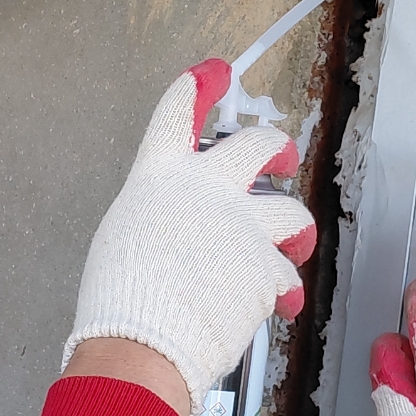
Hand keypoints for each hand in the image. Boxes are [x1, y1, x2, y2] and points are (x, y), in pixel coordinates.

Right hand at [63, 61, 316, 407]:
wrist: (143, 343)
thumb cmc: (119, 299)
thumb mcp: (124, 236)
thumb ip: (160, 216)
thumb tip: (181, 228)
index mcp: (160, 177)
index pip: (179, 112)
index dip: (199, 87)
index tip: (215, 73)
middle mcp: (207, 190)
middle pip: (258, 145)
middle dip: (276, 147)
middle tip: (282, 156)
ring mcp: (244, 228)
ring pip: (292, 210)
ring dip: (295, 226)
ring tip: (294, 240)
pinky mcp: (268, 268)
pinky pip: (288, 275)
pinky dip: (284, 292)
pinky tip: (280, 305)